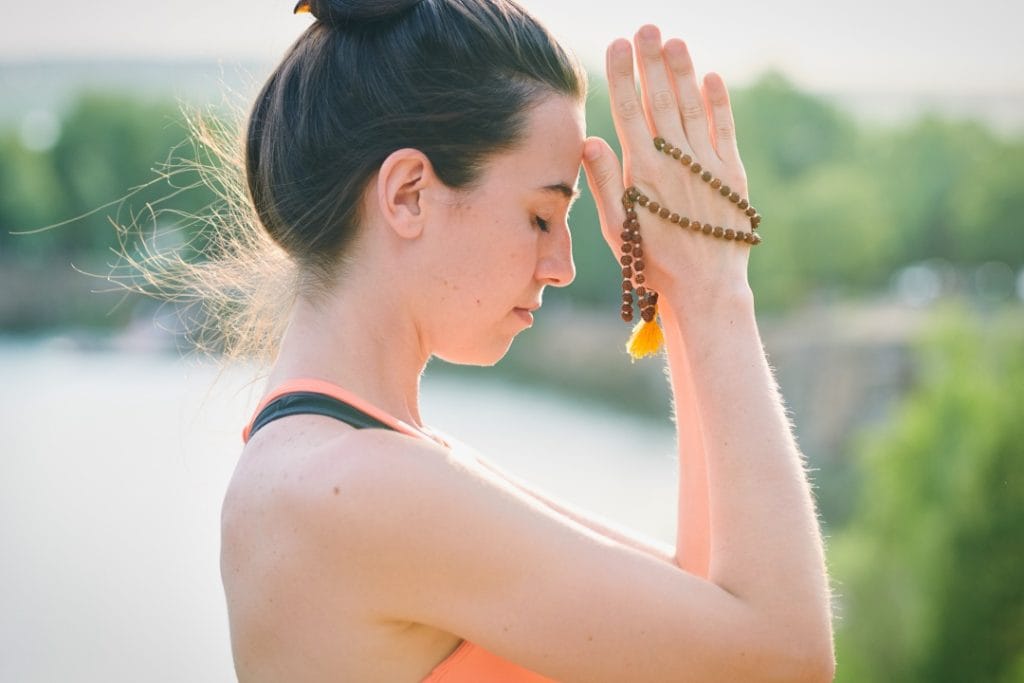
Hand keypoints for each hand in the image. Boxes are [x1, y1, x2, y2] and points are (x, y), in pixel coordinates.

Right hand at [582, 25, 753, 305]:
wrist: (704, 287)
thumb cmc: (652, 263)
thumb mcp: (617, 229)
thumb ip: (603, 183)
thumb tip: (589, 141)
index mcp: (641, 174)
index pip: (628, 113)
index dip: (623, 76)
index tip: (618, 45)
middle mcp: (673, 163)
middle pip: (660, 101)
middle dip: (652, 62)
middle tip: (648, 28)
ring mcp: (705, 166)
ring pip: (691, 108)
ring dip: (683, 73)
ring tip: (675, 42)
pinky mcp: (731, 175)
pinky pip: (723, 131)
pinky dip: (718, 103)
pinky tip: (711, 78)